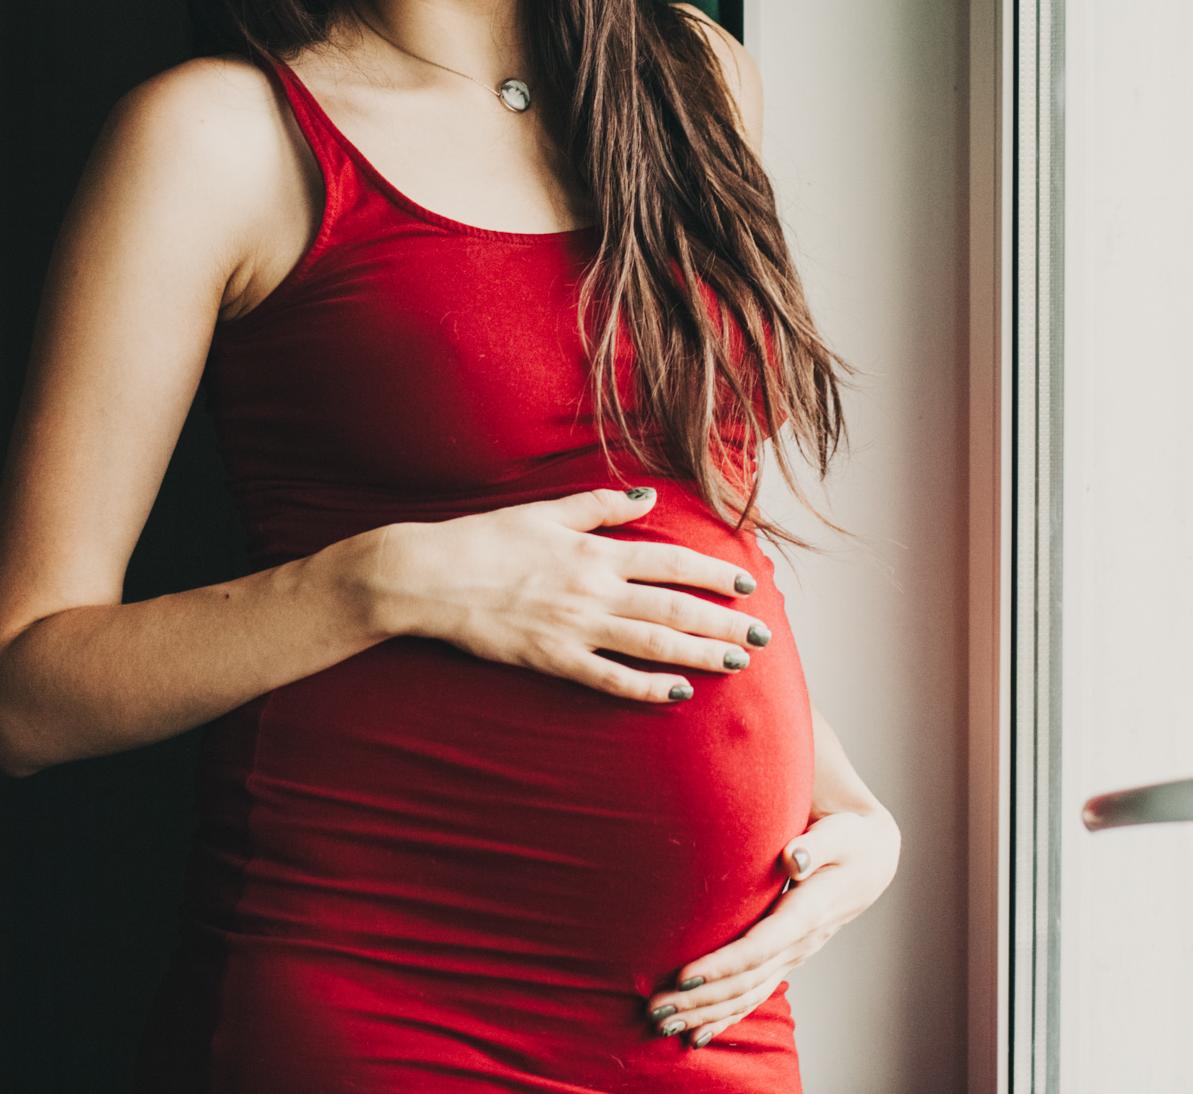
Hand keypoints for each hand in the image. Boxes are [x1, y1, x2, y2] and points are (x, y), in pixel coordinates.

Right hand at [344, 486, 769, 703]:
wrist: (430, 576)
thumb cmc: (486, 538)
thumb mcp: (546, 511)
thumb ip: (601, 507)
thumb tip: (648, 498)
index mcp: (594, 550)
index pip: (670, 563)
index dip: (712, 575)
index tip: (746, 585)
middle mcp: (593, 588)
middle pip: (673, 608)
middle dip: (723, 622)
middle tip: (762, 637)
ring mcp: (574, 626)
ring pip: (652, 644)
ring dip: (699, 654)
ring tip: (735, 663)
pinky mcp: (552, 658)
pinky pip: (609, 677)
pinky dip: (646, 687)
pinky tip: (677, 694)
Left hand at [646, 805, 902, 1046]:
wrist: (873, 860)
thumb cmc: (850, 839)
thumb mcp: (841, 835)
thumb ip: (816, 845)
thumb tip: (794, 858)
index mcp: (809, 912)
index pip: (761, 947)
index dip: (723, 964)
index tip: (685, 976)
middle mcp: (800, 942)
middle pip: (746, 981)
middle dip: (701, 998)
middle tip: (657, 1008)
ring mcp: (793, 956)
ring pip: (747, 994)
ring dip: (705, 1012)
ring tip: (662, 1022)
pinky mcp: (786, 959)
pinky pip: (754, 995)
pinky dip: (725, 1017)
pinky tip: (696, 1033)